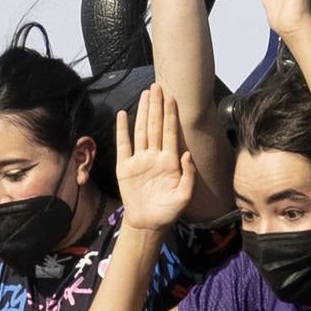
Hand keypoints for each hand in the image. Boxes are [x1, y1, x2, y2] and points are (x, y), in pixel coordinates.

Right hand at [116, 84, 196, 231]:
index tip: (172, 97)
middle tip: (158, 86)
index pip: (170, 132)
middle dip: (157, 106)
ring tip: (145, 94)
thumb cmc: (168, 211)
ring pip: (141, 131)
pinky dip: (122, 130)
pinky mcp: (125, 167)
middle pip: (155, 126)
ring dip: (143, 112)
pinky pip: (123, 145)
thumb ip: (188, 175)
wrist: (148, 223)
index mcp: (170, 161)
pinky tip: (123, 115)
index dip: (171, 115)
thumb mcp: (184, 195)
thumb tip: (187, 154)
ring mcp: (139, 160)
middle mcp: (154, 156)